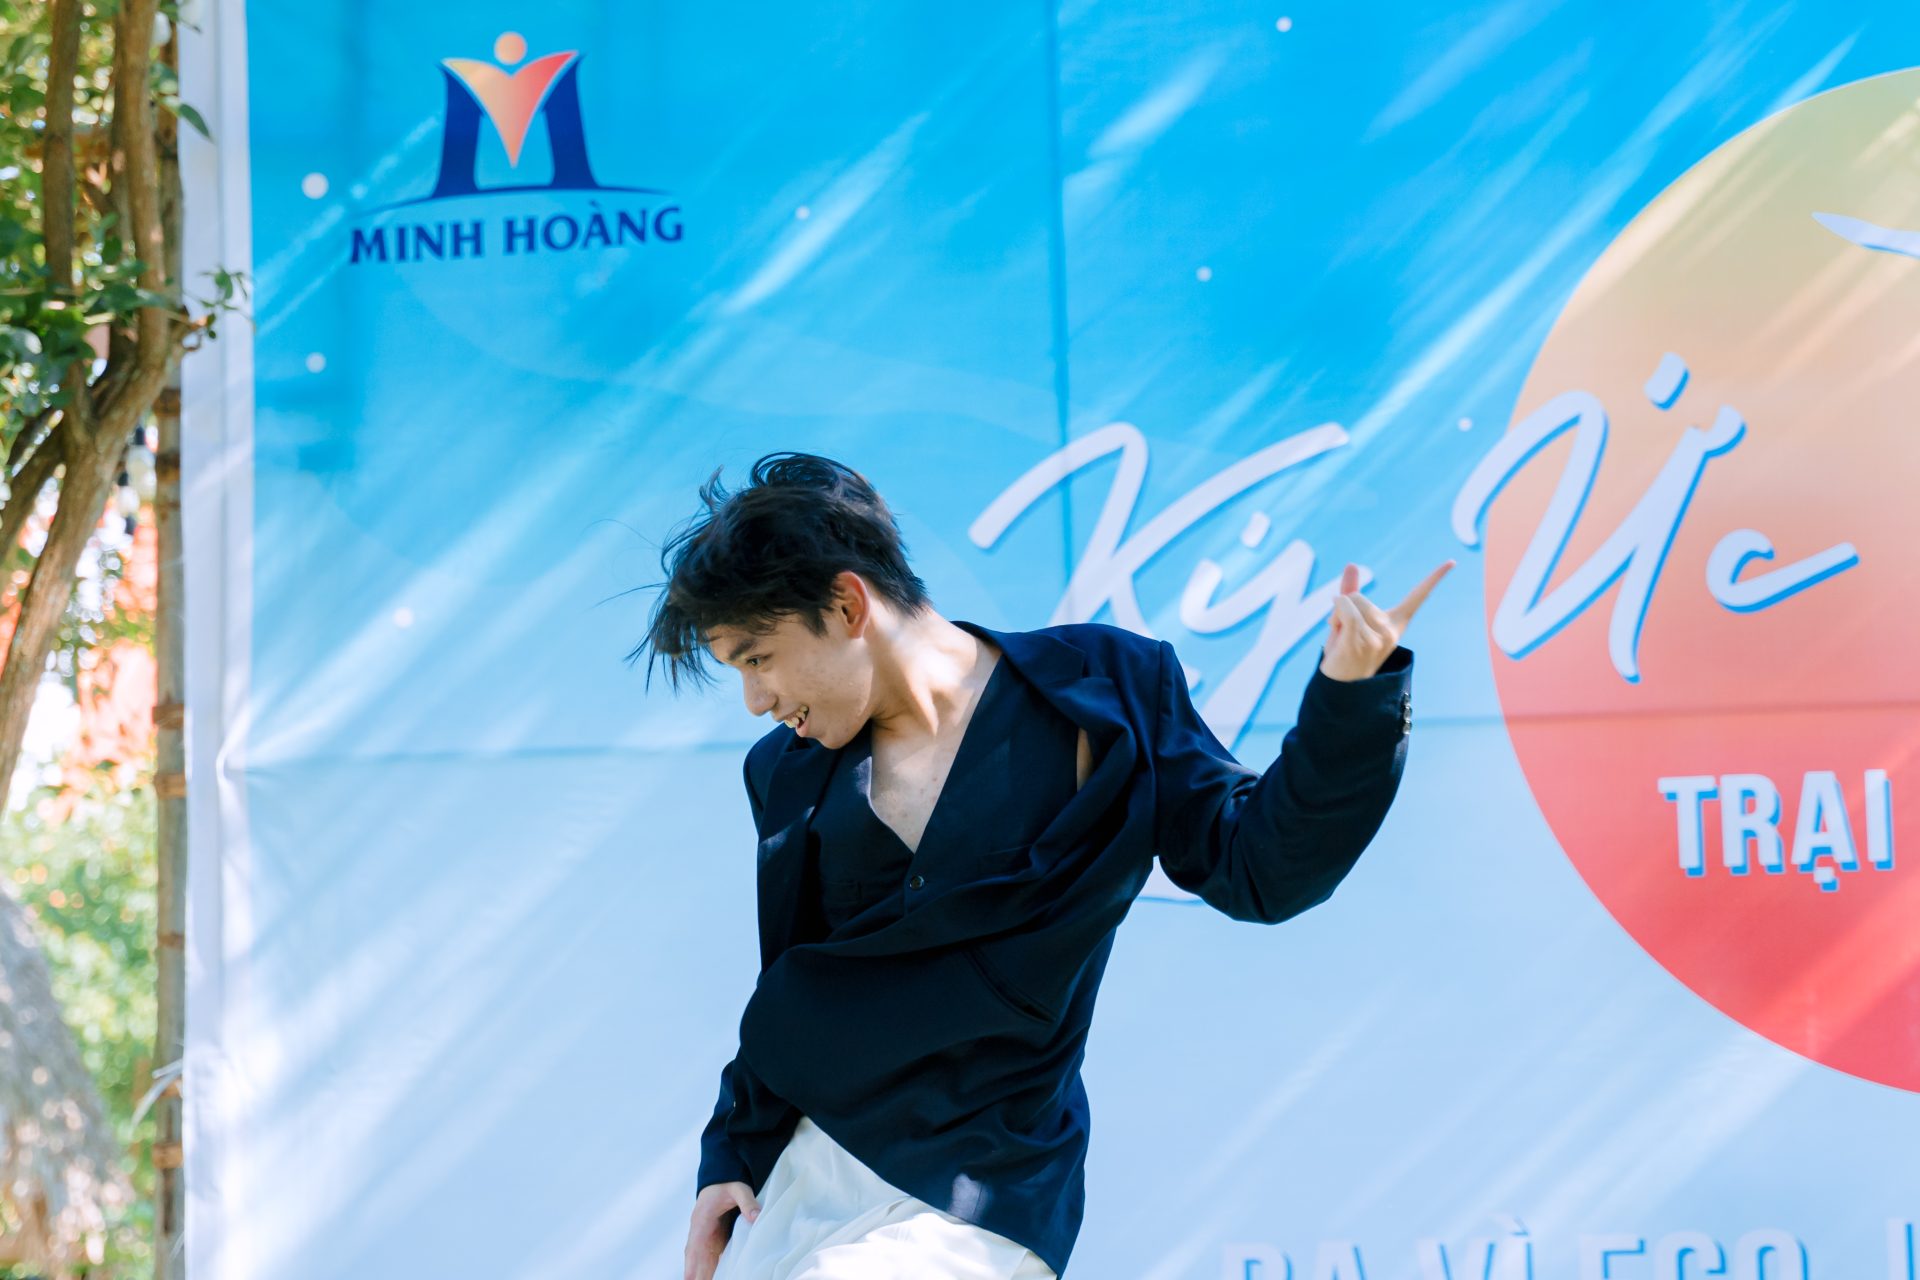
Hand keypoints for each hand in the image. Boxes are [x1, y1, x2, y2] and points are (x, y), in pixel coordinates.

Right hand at [685, 1181, 759, 1279]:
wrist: (721, 1178)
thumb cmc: (727, 1183)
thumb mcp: (738, 1188)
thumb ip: (747, 1201)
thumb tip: (756, 1217)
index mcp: (702, 1220)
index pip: (695, 1245)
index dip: (693, 1262)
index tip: (690, 1277)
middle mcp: (699, 1231)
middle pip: (694, 1257)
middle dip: (695, 1273)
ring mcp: (704, 1236)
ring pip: (698, 1260)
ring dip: (700, 1273)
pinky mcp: (711, 1239)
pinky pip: (707, 1257)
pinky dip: (707, 1269)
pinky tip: (710, 1277)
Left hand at [1319, 559, 1453, 681]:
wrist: (1341, 689)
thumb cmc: (1346, 653)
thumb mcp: (1351, 620)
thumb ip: (1352, 591)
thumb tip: (1351, 564)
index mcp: (1396, 625)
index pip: (1418, 597)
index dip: (1435, 578)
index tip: (1452, 562)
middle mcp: (1391, 630)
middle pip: (1358, 597)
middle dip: (1343, 609)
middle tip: (1343, 635)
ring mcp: (1377, 637)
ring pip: (1349, 602)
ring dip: (1336, 615)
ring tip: (1340, 639)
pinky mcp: (1360, 640)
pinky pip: (1344, 609)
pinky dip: (1335, 613)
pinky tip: (1335, 629)